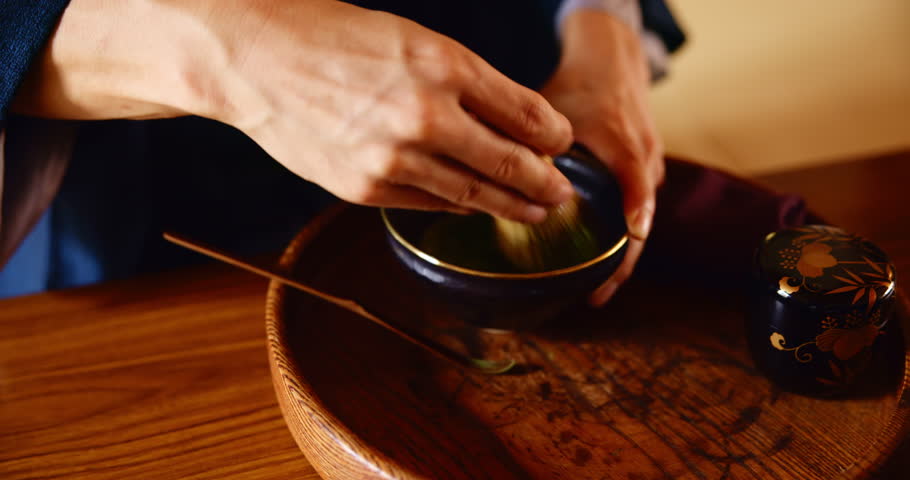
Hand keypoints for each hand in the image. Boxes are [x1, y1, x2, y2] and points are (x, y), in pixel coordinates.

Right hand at [13, 0, 573, 221]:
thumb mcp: (413, 39)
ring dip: (511, 206)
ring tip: (534, 213)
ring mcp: (393, 158)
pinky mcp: (364, 188)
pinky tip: (474, 207)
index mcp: (444, 65)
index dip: (554, 137)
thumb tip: (513, 124)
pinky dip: (458, 206)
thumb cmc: (337, 39)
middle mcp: (425, 115)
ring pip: (474, 194)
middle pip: (511, 164)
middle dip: (545, 184)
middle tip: (563, 196)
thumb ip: (464, 82)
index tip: (562, 146)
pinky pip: (429, 204)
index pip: (526, 114)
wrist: (256, 59)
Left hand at [541, 10, 663, 305]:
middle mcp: (645, 161)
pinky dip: (620, 234)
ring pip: (639, 221)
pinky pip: (637, 210)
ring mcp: (650, 168)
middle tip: (595, 296)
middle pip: (640, 223)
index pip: (633, 197)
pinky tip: (596, 257)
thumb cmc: (581, 82)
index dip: (624, 236)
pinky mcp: (645, 171)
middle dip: (619, 263)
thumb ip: (531, 142)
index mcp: (625, 146)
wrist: (613, 58)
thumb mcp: (554, 107)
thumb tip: (496, 179)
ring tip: (595, 288)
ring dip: (619, 252)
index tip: (608, 270)